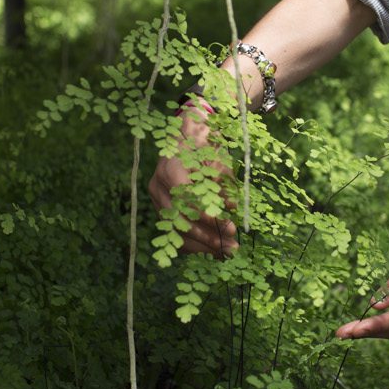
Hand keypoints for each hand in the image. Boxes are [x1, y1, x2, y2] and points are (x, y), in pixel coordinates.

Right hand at [147, 110, 237, 256]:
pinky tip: (213, 250)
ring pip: (176, 230)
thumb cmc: (204, 144)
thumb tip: (232, 209)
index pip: (186, 200)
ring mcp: (157, 198)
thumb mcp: (220, 160)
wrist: (185, 135)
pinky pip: (174, 232)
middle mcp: (158, 185)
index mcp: (171, 168)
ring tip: (226, 252)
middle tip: (232, 246)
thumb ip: (225, 185)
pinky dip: (193, 243)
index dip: (207, 217)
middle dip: (208, 236)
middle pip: (180, 220)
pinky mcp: (161, 208)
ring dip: (202, 245)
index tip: (229, 227)